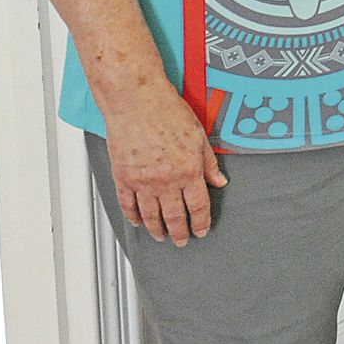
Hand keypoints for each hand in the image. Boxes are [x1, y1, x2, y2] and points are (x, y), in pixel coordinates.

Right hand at [102, 90, 226, 244]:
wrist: (137, 103)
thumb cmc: (167, 112)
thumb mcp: (199, 136)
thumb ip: (209, 162)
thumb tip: (219, 180)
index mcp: (189, 171)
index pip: (198, 206)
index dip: (201, 222)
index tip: (201, 230)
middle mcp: (166, 181)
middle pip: (175, 217)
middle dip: (180, 232)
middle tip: (181, 240)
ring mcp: (143, 182)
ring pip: (151, 216)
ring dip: (157, 229)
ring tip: (161, 236)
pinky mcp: (124, 178)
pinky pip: (128, 205)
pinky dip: (133, 217)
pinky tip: (137, 222)